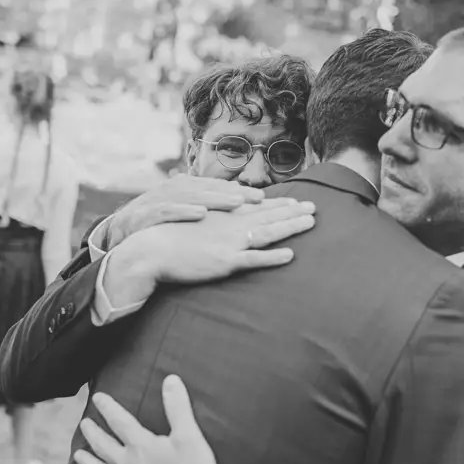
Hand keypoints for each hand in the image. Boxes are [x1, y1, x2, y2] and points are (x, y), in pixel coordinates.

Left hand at [74, 375, 217, 463]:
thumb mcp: (190, 436)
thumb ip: (178, 408)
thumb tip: (170, 380)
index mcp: (140, 446)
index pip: (119, 421)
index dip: (108, 407)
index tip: (97, 397)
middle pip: (104, 446)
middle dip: (93, 433)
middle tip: (84, 424)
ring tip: (78, 456)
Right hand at [106, 175, 264, 249]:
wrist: (118, 233)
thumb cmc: (155, 223)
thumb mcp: (178, 208)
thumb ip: (201, 203)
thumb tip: (233, 203)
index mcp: (183, 187)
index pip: (215, 186)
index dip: (238, 190)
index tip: (261, 198)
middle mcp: (173, 190)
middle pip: (209, 189)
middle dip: (235, 193)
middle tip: (258, 199)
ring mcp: (160, 201)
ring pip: (192, 197)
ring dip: (216, 199)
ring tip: (237, 203)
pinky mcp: (147, 215)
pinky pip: (168, 212)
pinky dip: (185, 211)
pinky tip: (201, 214)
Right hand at [130, 197, 316, 284]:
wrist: (148, 250)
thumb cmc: (163, 236)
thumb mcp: (184, 216)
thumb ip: (200, 211)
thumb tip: (207, 206)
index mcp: (220, 213)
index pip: (254, 206)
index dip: (276, 204)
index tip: (294, 202)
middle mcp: (228, 223)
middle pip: (266, 215)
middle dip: (291, 210)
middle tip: (314, 207)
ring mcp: (228, 242)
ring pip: (266, 232)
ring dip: (290, 227)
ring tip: (311, 223)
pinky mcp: (224, 261)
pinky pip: (253, 260)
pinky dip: (272, 258)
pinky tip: (290, 256)